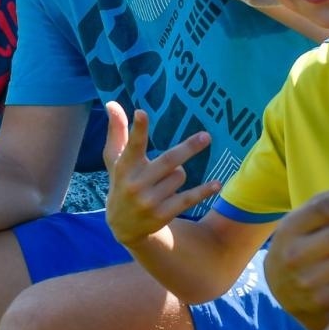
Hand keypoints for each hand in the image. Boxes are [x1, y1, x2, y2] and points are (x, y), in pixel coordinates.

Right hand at [102, 101, 214, 245]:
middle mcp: (136, 183)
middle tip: (206, 136)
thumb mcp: (114, 159)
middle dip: (188, 148)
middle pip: (168, 161)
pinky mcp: (163, 213)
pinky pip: (188, 198)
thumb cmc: (121, 183)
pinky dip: (203, 191)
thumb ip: (117, 131)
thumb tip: (112, 102)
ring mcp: (150, 200)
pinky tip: (216, 184)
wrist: (123, 226)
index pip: (132, 145)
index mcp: (124, 166)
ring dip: (180, 173)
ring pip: (180, 175)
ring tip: (166, 180)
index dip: (137, 129)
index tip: (141, 113)